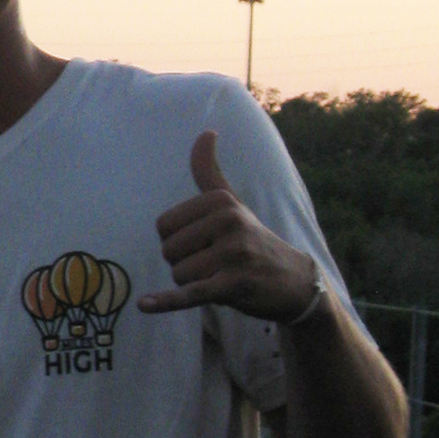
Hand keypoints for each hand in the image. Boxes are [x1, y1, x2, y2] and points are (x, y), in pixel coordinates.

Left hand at [137, 131, 317, 321]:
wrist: (294, 280)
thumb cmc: (252, 239)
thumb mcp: (232, 203)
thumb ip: (209, 171)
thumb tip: (206, 132)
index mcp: (221, 201)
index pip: (163, 226)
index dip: (178, 241)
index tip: (206, 242)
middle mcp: (229, 222)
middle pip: (168, 251)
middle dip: (184, 263)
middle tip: (216, 262)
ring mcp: (233, 253)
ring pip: (179, 274)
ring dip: (194, 282)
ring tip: (222, 276)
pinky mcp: (234, 285)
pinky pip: (190, 293)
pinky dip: (167, 301)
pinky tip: (145, 304)